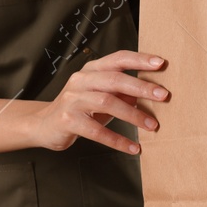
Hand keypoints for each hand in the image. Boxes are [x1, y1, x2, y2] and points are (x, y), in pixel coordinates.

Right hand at [27, 50, 167, 155]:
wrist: (43, 125)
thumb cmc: (79, 109)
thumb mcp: (101, 97)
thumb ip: (122, 93)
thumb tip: (148, 94)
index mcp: (92, 70)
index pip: (118, 59)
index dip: (140, 59)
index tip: (160, 63)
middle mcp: (81, 80)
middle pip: (115, 79)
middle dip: (142, 87)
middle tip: (163, 95)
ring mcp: (72, 99)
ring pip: (107, 102)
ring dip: (133, 115)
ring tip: (152, 126)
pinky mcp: (68, 120)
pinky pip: (97, 130)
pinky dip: (117, 140)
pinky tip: (133, 148)